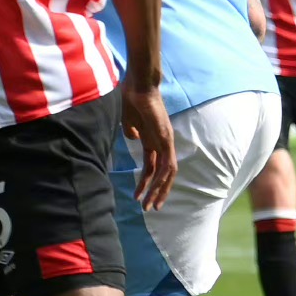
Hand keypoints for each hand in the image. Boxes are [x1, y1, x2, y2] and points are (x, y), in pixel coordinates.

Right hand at [121, 82, 176, 209]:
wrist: (138, 86)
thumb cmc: (131, 99)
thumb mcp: (127, 121)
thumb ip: (131, 131)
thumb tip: (134, 139)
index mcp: (152, 140)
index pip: (152, 167)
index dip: (146, 183)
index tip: (139, 197)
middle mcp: (162, 143)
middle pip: (163, 174)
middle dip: (157, 192)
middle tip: (151, 209)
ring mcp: (166, 141)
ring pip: (167, 173)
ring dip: (159, 190)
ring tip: (151, 205)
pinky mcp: (166, 139)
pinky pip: (167, 164)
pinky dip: (161, 178)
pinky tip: (153, 189)